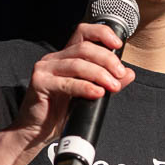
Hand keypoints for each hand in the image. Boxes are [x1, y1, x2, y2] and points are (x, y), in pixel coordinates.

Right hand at [6, 22, 134, 146]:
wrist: (36, 131)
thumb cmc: (59, 111)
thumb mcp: (88, 94)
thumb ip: (107, 82)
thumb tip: (129, 73)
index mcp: (65, 56)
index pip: (83, 32)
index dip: (101, 33)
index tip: (118, 45)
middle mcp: (53, 58)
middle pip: (84, 48)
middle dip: (107, 60)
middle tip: (120, 74)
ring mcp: (44, 69)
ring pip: (77, 64)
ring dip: (99, 74)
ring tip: (112, 86)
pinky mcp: (39, 83)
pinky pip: (66, 82)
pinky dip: (85, 87)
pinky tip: (97, 93)